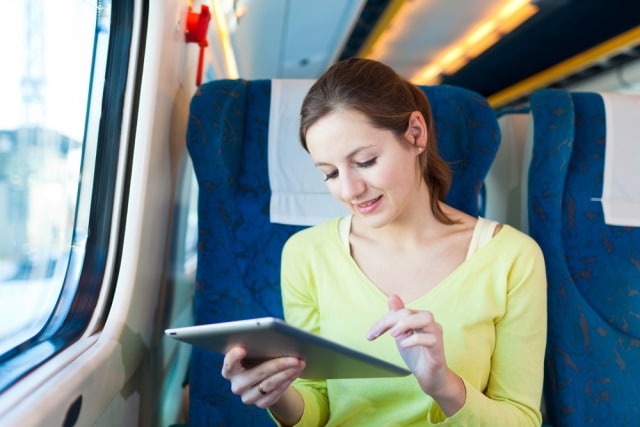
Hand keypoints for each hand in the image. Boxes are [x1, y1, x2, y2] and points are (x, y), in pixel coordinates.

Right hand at [221, 346, 304, 408]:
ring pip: (269, 384)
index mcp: (230, 370)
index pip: (229, 364)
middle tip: (295, 358)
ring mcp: (247, 397)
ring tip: (299, 364)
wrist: (263, 378)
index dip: (233, 357)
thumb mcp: (255, 352)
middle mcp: (237, 385)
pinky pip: (275, 394)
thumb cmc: (257, 358)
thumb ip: (257, 346)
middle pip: (257, 373)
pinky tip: (295, 373)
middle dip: (278, 364)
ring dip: (287, 373)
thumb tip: (277, 339)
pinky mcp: (260, 404)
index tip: (242, 348)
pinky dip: (287, 382)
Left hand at [367, 295, 464, 414]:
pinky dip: (415, 340)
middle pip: (409, 312)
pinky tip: (403, 345)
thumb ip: (397, 318)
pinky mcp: (438, 348)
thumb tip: (392, 296)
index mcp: (419, 318)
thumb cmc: (416, 355)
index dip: (382, 322)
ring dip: (406, 323)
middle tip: (377, 334)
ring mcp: (436, 334)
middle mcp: (429, 323)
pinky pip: (430, 338)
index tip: (369, 336)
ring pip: (426, 318)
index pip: (399, 312)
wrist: (429, 377)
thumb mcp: (401, 335)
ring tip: (393, 334)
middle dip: (390, 321)